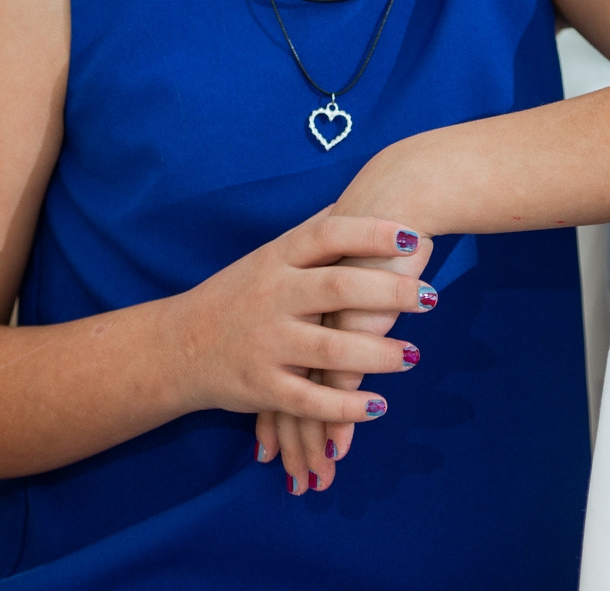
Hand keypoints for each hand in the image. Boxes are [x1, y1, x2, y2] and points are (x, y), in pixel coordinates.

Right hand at [173, 210, 434, 493]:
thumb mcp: (268, 257)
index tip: (415, 237)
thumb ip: (311, 235)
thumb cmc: (237, 296)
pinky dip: (345, 408)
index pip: (328, 236)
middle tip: (432, 296)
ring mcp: (265, 343)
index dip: (372, 234)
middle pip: (337, 288)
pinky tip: (378, 406)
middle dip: (389, 292)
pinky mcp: (261, 388)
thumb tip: (359, 201)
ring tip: (412, 355)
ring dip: (377, 354)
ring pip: (330, 349)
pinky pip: (309, 400)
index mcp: (276, 259)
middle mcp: (271, 297)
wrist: (177, 347)